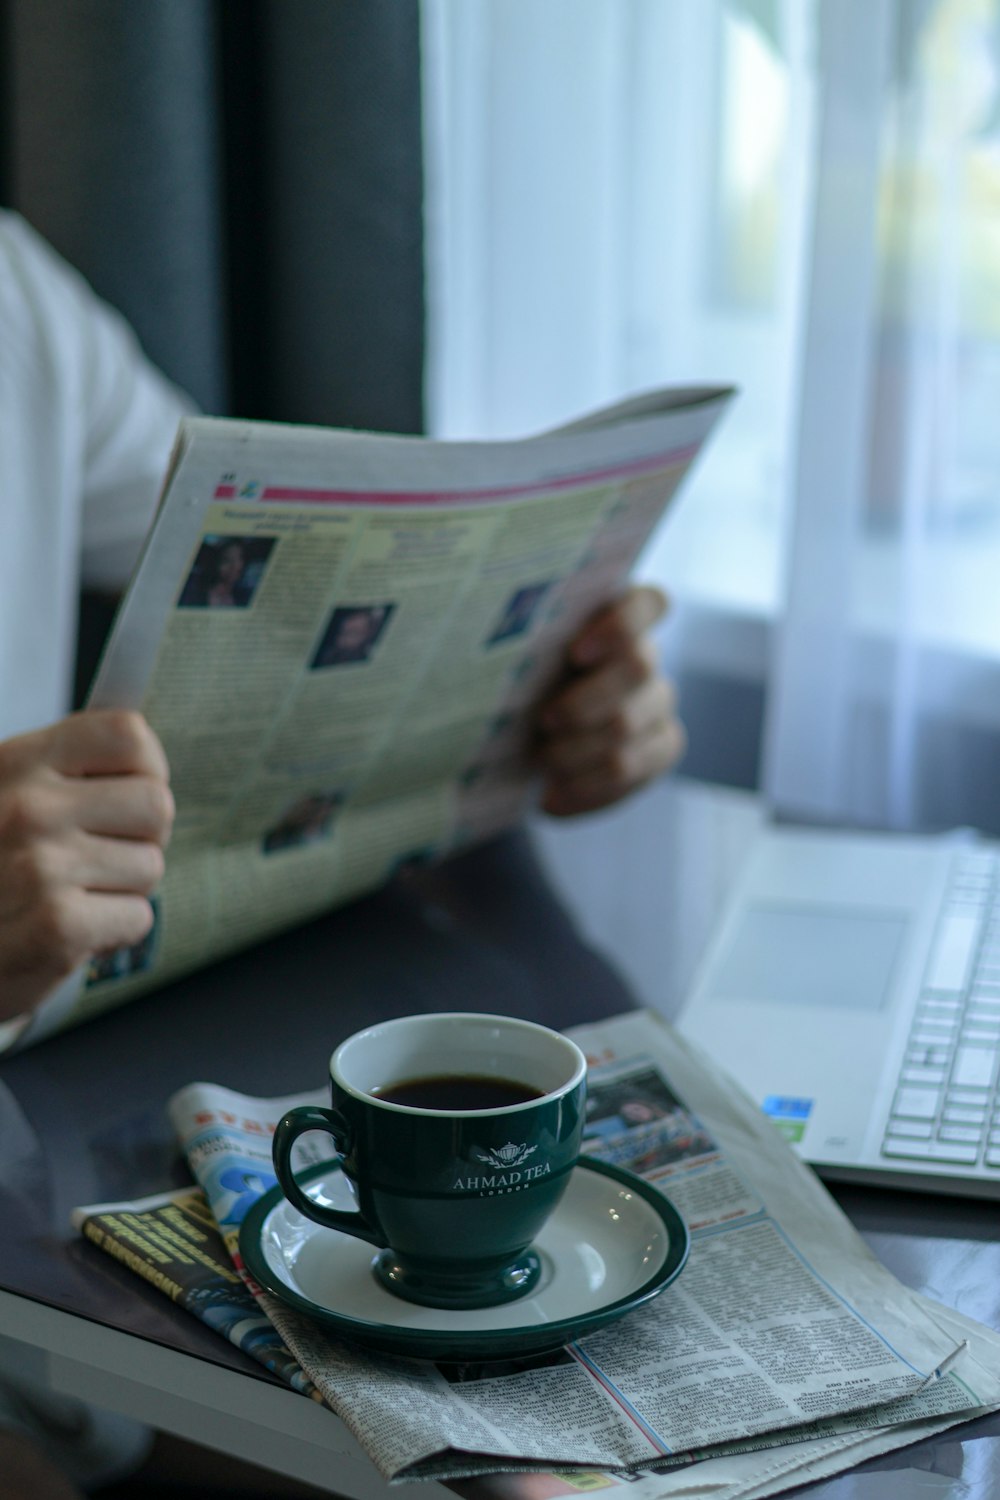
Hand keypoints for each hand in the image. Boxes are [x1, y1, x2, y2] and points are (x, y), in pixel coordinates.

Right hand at [0, 711, 173, 1020]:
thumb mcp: (6, 795)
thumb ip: (67, 772)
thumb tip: (149, 763)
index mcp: (16, 762)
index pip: (128, 736)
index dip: (146, 769)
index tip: (127, 793)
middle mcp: (28, 808)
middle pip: (155, 804)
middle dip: (140, 837)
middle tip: (97, 857)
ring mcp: (41, 868)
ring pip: (150, 865)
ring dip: (122, 888)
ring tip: (71, 895)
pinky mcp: (59, 927)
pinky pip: (139, 916)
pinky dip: (114, 930)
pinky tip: (69, 930)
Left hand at [535, 586, 685, 817]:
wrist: (519, 738)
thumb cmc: (515, 681)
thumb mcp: (515, 655)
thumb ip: (524, 639)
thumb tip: (490, 634)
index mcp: (614, 616)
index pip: (648, 604)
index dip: (620, 626)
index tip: (575, 653)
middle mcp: (644, 657)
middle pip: (637, 669)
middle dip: (585, 701)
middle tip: (543, 721)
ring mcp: (658, 703)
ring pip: (629, 726)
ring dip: (577, 750)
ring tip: (540, 761)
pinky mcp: (661, 747)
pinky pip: (636, 773)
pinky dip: (587, 790)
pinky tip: (552, 799)